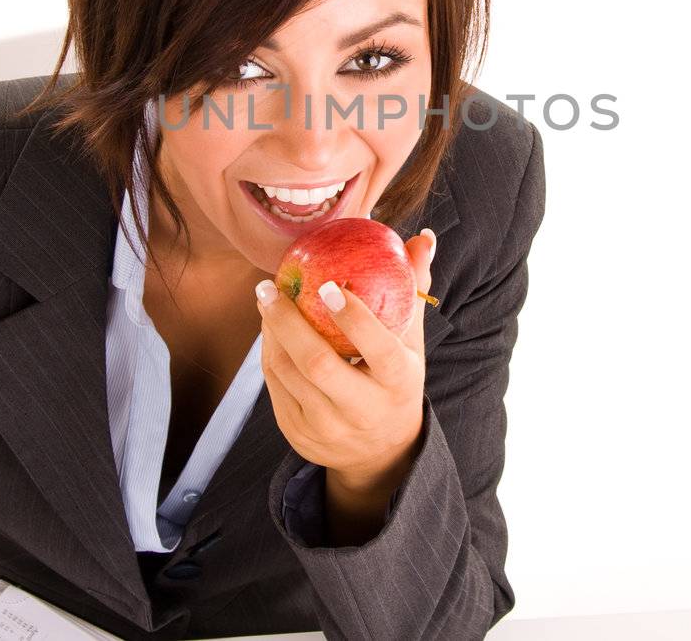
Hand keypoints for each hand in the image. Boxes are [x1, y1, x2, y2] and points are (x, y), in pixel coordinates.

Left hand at [255, 227, 436, 488]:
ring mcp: (328, 428)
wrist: (380, 453)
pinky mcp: (299, 435)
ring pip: (287, 373)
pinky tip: (268, 328)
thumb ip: (413, 290)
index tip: (329, 284)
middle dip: (288, 321)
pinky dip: (269, 351)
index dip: (354, 317)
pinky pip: (275, 386)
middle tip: (271, 285)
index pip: (378, 349)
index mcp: (399, 383)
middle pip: (318, 364)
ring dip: (271, 332)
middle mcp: (363, 411)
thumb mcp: (411, 343)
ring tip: (267, 299)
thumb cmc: (396, 380)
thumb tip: (423, 237)